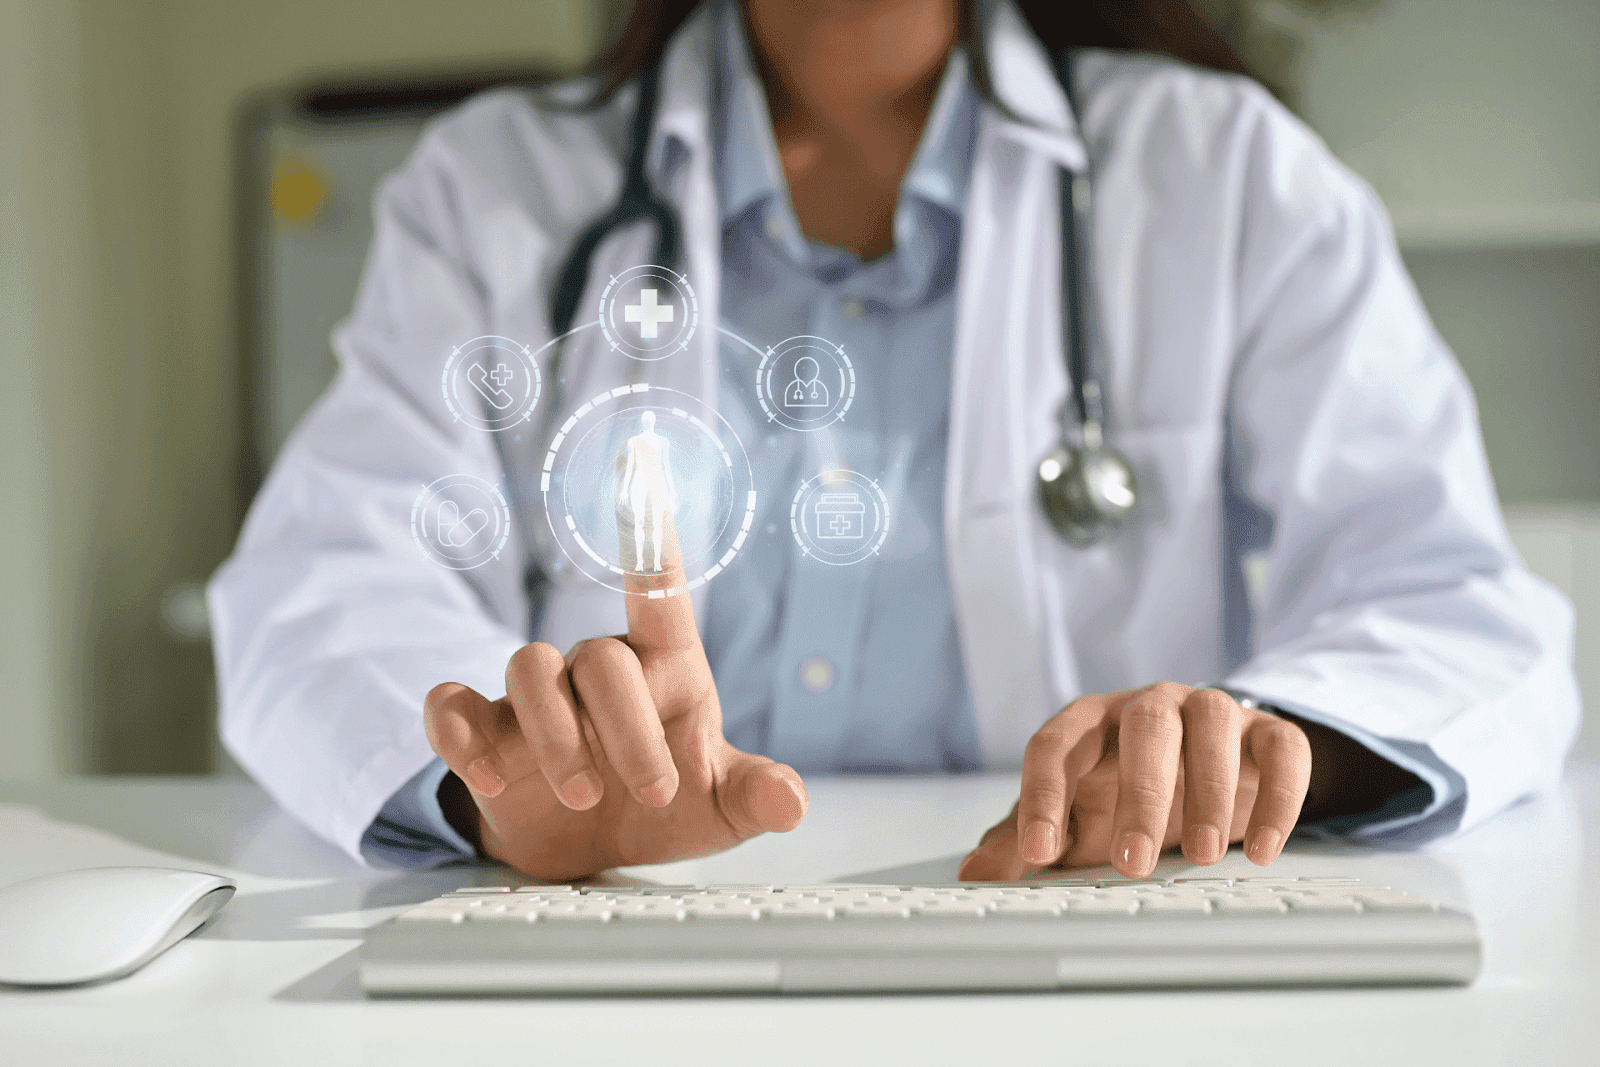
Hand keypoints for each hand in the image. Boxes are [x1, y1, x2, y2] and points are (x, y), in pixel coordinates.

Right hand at [423, 477, 806, 881]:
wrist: (588, 852)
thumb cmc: (663, 807)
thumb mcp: (720, 810)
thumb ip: (755, 797)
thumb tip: (791, 803)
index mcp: (666, 666)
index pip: (658, 585)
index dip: (647, 525)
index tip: (639, 458)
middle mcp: (599, 667)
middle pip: (600, 658)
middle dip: (629, 731)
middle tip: (656, 794)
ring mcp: (538, 698)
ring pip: (529, 669)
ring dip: (556, 735)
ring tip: (584, 796)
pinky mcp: (485, 732)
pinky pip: (450, 705)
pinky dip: (461, 736)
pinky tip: (492, 776)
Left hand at [958, 684, 1310, 880]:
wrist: (1207, 766)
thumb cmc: (1124, 790)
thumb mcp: (1076, 817)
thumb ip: (1024, 841)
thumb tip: (975, 872)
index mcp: (1089, 724)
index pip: (1054, 745)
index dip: (1042, 795)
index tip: (1039, 850)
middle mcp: (1148, 707)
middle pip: (1142, 727)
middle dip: (1139, 794)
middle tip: (1131, 862)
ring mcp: (1210, 712)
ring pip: (1210, 725)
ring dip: (1209, 789)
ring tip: (1202, 855)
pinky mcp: (1266, 733)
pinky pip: (1281, 748)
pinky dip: (1276, 796)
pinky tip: (1261, 849)